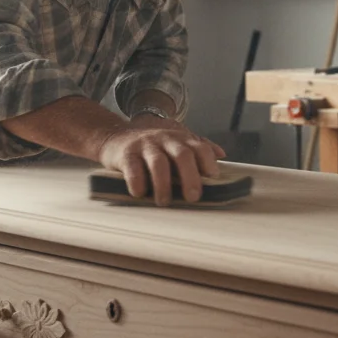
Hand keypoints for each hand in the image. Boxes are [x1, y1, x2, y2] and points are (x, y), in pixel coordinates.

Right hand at [96, 117, 225, 205]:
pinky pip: (133, 167)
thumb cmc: (151, 144)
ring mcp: (145, 145)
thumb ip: (198, 146)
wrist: (114, 135)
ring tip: (164, 202)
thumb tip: (222, 154)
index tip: (212, 177)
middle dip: (190, 176)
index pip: (199, 147)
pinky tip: (140, 194)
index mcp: (180, 138)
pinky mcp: (126, 154)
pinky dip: (137, 181)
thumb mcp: (175, 140)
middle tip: (193, 197)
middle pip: (182, 154)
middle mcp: (165, 139)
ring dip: (163, 184)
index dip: (208, 161)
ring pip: (158, 162)